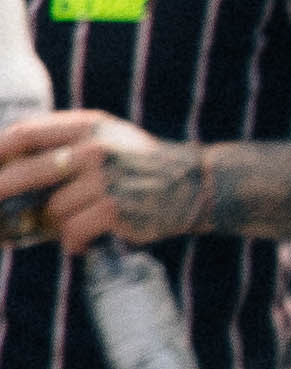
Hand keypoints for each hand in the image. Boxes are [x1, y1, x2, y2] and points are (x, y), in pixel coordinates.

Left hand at [0, 105, 204, 252]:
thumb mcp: (108, 137)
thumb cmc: (140, 165)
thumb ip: (67, 143)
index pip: (26, 133)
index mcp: (87, 126)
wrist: (194, 182)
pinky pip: (71, 233)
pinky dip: (73, 243)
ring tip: (74, 226)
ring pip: (52, 211)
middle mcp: (93, 148)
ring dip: (56, 226)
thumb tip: (11, 168)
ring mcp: (103, 179)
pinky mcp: (113, 210)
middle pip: (26, 172)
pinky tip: (83, 242)